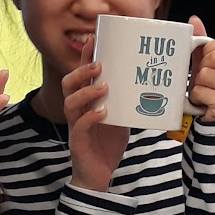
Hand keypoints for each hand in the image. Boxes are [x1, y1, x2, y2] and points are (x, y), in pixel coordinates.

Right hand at [63, 37, 129, 192]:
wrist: (99, 175)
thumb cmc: (107, 145)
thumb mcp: (120, 118)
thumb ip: (125, 102)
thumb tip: (146, 84)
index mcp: (85, 102)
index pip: (81, 75)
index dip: (84, 57)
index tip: (94, 39)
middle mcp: (76, 111)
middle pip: (68, 84)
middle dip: (81, 71)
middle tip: (99, 63)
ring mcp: (75, 125)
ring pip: (70, 102)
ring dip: (86, 91)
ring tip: (103, 86)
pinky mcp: (78, 141)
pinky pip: (80, 125)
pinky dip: (91, 117)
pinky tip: (103, 112)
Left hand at [187, 16, 214, 121]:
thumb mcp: (211, 63)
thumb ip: (203, 41)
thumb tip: (194, 20)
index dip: (209, 52)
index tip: (209, 64)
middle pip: (212, 58)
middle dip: (202, 70)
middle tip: (206, 81)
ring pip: (204, 75)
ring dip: (197, 85)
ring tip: (205, 92)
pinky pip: (200, 92)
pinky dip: (196, 97)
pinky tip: (204, 102)